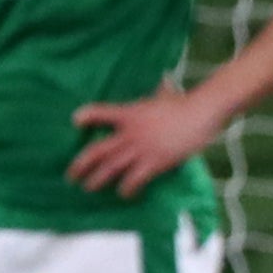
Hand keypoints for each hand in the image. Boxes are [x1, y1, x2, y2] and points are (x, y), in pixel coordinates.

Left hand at [68, 83, 221, 198]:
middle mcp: (129, 132)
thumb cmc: (185, 103)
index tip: (75, 120)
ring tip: (88, 188)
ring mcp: (141, 148)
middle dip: (80, 165)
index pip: (100, 112)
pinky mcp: (155, 162)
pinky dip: (127, 188)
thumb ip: (156, 91)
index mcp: (129, 113)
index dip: (87, 115)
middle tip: (70, 175)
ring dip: (96, 181)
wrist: (202, 112)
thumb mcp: (163, 94)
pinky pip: (134, 179)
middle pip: (97, 151)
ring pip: (110, 168)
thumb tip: (164, 78)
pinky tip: (124, 193)